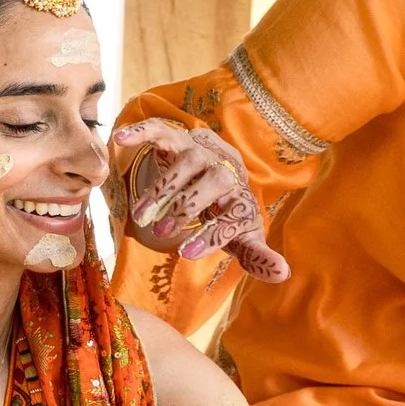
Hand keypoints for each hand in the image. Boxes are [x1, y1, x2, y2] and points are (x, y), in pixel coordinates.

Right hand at [111, 118, 287, 279]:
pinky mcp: (179, 140)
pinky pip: (162, 131)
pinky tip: (120, 138)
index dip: (210, 235)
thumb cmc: (229, 211)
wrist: (221, 171)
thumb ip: (257, 256)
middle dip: (186, 207)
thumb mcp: (242, 236)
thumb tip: (283, 274)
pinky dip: (143, 131)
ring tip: (141, 216)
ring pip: (186, 162)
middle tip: (161, 232)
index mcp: (242, 197)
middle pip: (212, 181)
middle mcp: (225, 170)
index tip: (186, 254)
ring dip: (162, 188)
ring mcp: (201, 152)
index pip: (232, 215)